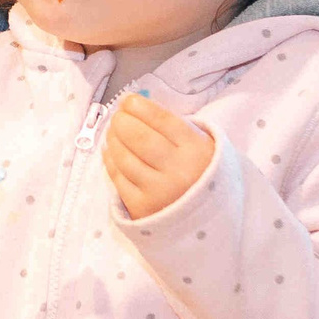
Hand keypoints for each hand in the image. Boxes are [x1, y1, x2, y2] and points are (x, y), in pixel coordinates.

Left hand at [102, 94, 213, 219]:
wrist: (207, 217)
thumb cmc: (199, 173)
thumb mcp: (200, 145)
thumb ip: (175, 127)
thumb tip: (136, 106)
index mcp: (196, 151)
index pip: (162, 121)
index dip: (140, 107)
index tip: (128, 100)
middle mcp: (178, 171)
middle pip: (139, 138)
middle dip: (122, 121)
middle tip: (118, 116)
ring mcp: (158, 191)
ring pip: (124, 158)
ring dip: (113, 139)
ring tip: (113, 132)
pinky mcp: (141, 207)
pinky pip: (118, 178)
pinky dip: (110, 160)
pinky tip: (111, 151)